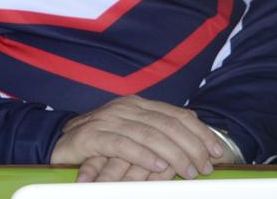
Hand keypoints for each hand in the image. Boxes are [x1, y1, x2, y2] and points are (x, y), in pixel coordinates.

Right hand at [50, 96, 222, 181]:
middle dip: (191, 146)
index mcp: (137, 105)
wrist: (58, 143)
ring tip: (188, 171)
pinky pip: (122, 144)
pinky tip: (158, 165)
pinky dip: (142, 155)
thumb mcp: (133, 135)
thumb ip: (158, 133)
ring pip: (148, 134)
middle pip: (166, 124)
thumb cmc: (101, 143)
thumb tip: (196, 136)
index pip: (176, 115)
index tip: (218, 152)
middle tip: (205, 167)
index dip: (200, 132)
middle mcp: (123, 108)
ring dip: (173, 154)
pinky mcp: (91, 137)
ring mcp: (107, 120)